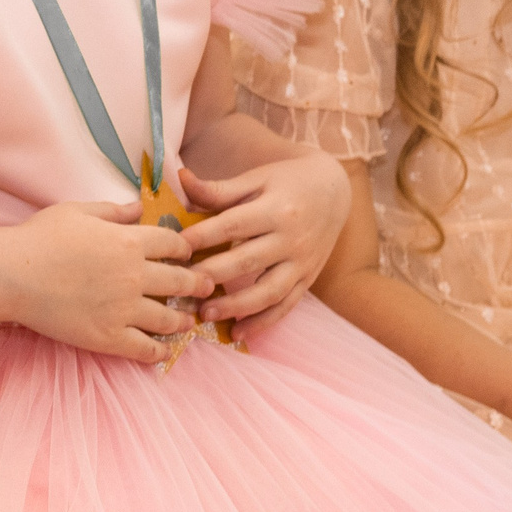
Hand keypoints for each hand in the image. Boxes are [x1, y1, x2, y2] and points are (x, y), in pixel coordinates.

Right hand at [0, 200, 207, 361]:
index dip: (185, 249)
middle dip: (198, 284)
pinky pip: (145, 348)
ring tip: (188, 322)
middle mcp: (135, 276)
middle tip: (206, 287)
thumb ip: (113, 211)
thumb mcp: (78, 211)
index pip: (173, 245)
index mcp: (129, 241)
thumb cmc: (40, 237)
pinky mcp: (109, 336)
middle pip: (180, 282)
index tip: (187, 254)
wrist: (13, 274)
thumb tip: (139, 207)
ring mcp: (124, 309)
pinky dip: (159, 350)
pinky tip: (163, 350)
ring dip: (184, 320)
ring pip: (169, 318)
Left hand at [178, 155, 351, 338]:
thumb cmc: (287, 181)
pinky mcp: (308, 279)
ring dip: (236, 306)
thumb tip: (181, 179)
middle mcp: (292, 238)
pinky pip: (285, 306)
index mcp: (276, 208)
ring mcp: (302, 262)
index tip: (176, 248)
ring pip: (268, 291)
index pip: (234, 224)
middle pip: (248, 260)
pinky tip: (236, 333)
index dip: (203, 236)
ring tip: (205, 314)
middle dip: (213, 276)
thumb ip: (219, 189)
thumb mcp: (256, 179)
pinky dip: (262, 322)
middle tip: (181, 287)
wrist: (335, 191)